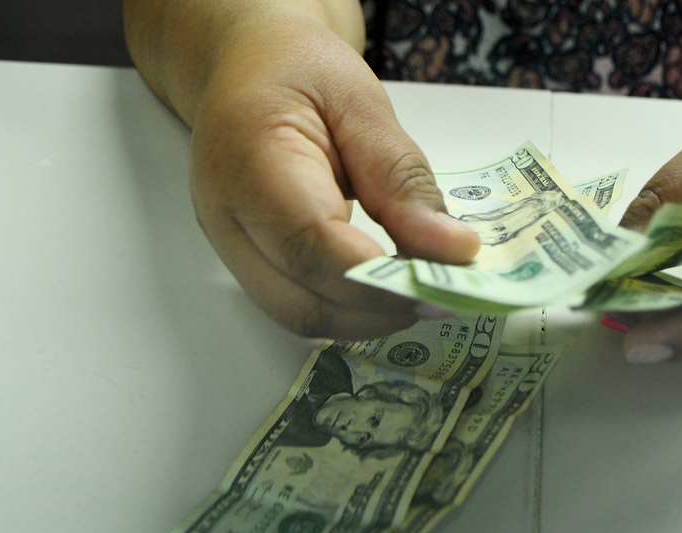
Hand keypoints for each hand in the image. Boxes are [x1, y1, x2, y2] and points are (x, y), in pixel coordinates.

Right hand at [187, 11, 478, 339]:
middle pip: (301, 301)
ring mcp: (232, 247)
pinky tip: (388, 289)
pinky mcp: (249, 262)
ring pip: (298, 316)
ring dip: (366, 319)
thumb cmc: (299, 71)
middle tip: (441, 297)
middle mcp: (227, 217)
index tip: (441, 285)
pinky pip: (299, 303)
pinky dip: (349, 309)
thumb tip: (453, 251)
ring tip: (420, 293)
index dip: (378, 279)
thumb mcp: (361, 104)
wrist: (247, 65)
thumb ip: (404, 180)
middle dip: (377, 312)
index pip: (311, 244)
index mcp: (249, 162)